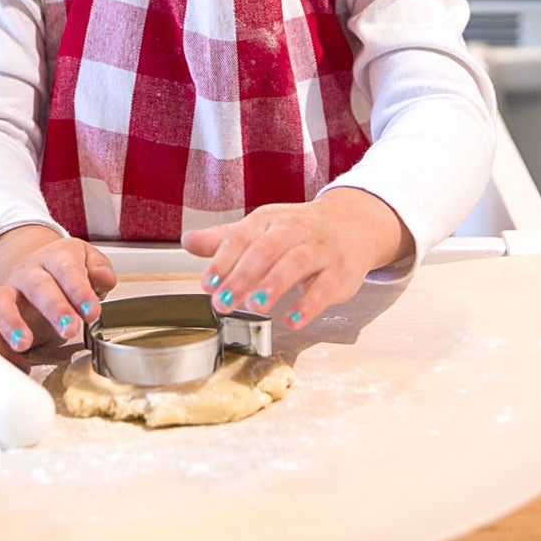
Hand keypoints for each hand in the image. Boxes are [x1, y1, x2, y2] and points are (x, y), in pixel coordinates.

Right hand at [0, 224, 115, 352]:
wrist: (34, 265)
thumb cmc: (67, 270)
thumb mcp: (88, 261)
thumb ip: (99, 269)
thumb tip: (102, 278)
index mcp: (57, 257)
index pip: (67, 269)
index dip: (79, 290)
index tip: (92, 312)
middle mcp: (30, 272)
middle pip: (38, 285)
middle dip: (54, 308)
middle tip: (69, 329)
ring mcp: (10, 291)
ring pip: (1, 301)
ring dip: (11, 322)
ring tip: (24, 344)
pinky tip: (16, 363)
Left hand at [181, 189, 411, 329]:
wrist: (352, 225)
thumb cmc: (299, 231)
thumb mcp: (261, 230)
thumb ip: (225, 240)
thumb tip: (188, 241)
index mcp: (269, 220)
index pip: (242, 237)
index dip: (223, 260)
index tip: (207, 283)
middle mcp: (294, 231)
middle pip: (266, 250)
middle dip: (244, 276)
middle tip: (224, 301)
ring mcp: (320, 251)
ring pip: (297, 263)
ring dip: (274, 285)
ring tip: (256, 306)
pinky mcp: (340, 273)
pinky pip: (325, 288)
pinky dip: (309, 305)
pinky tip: (293, 320)